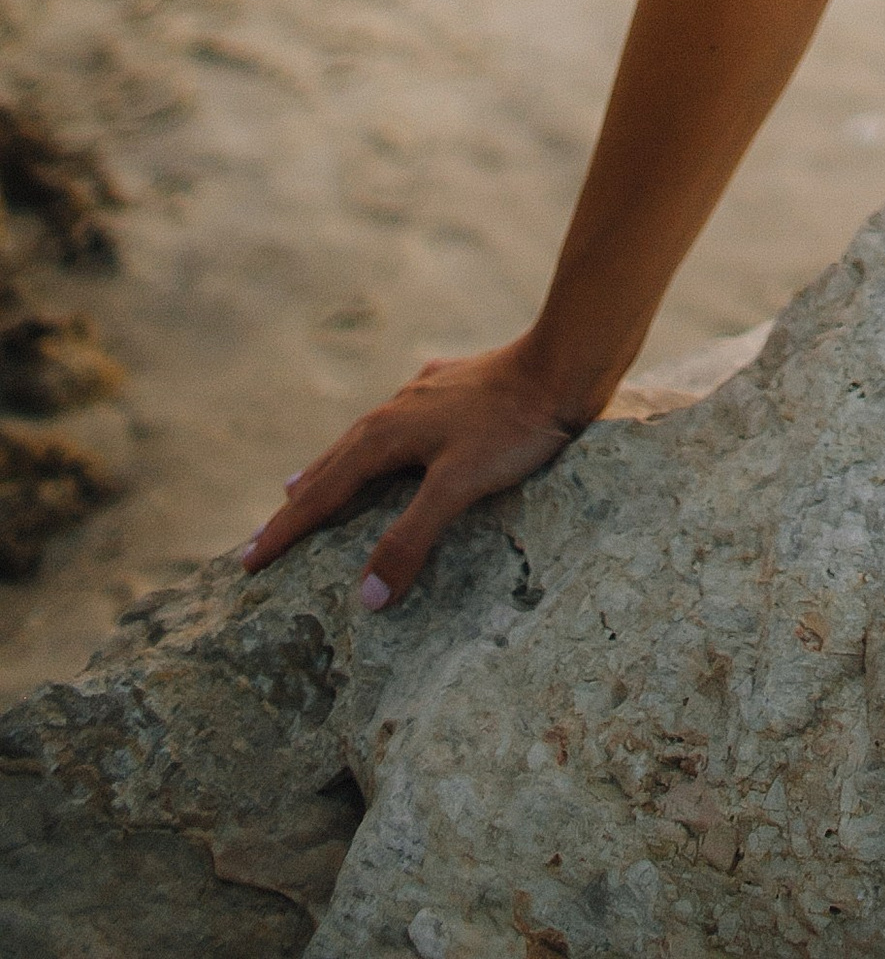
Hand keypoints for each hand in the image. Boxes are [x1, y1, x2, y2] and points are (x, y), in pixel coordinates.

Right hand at [239, 337, 588, 608]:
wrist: (562, 363)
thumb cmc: (513, 428)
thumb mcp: (458, 488)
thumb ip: (410, 539)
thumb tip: (364, 598)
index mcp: (384, 436)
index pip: (320, 495)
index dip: (284, 532)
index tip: (246, 562)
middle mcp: (394, 410)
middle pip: (331, 465)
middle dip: (296, 504)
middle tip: (262, 538)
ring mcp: (424, 393)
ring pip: (362, 438)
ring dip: (330, 468)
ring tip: (303, 484)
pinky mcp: (453, 384)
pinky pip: (398, 420)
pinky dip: (376, 442)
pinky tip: (389, 433)